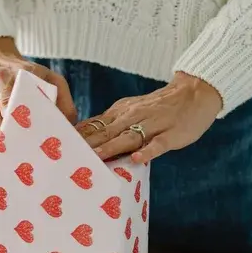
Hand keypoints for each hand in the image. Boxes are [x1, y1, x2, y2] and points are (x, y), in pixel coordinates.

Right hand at [0, 37, 76, 159]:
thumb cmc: (20, 73)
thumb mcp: (45, 75)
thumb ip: (61, 96)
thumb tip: (70, 125)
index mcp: (20, 74)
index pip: (29, 100)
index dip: (36, 121)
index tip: (45, 140)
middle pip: (9, 112)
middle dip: (20, 135)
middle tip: (32, 156)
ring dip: (3, 142)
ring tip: (15, 162)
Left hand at [76, 72, 222, 163]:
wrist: (194, 92)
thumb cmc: (159, 107)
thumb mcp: (131, 111)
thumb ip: (111, 124)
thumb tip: (85, 137)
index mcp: (121, 112)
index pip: (94, 125)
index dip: (77, 137)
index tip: (58, 148)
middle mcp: (132, 117)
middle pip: (105, 132)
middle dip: (87, 145)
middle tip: (68, 158)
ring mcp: (152, 125)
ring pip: (128, 137)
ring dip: (110, 148)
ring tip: (95, 159)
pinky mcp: (171, 134)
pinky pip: (158, 144)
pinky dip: (148, 151)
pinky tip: (136, 160)